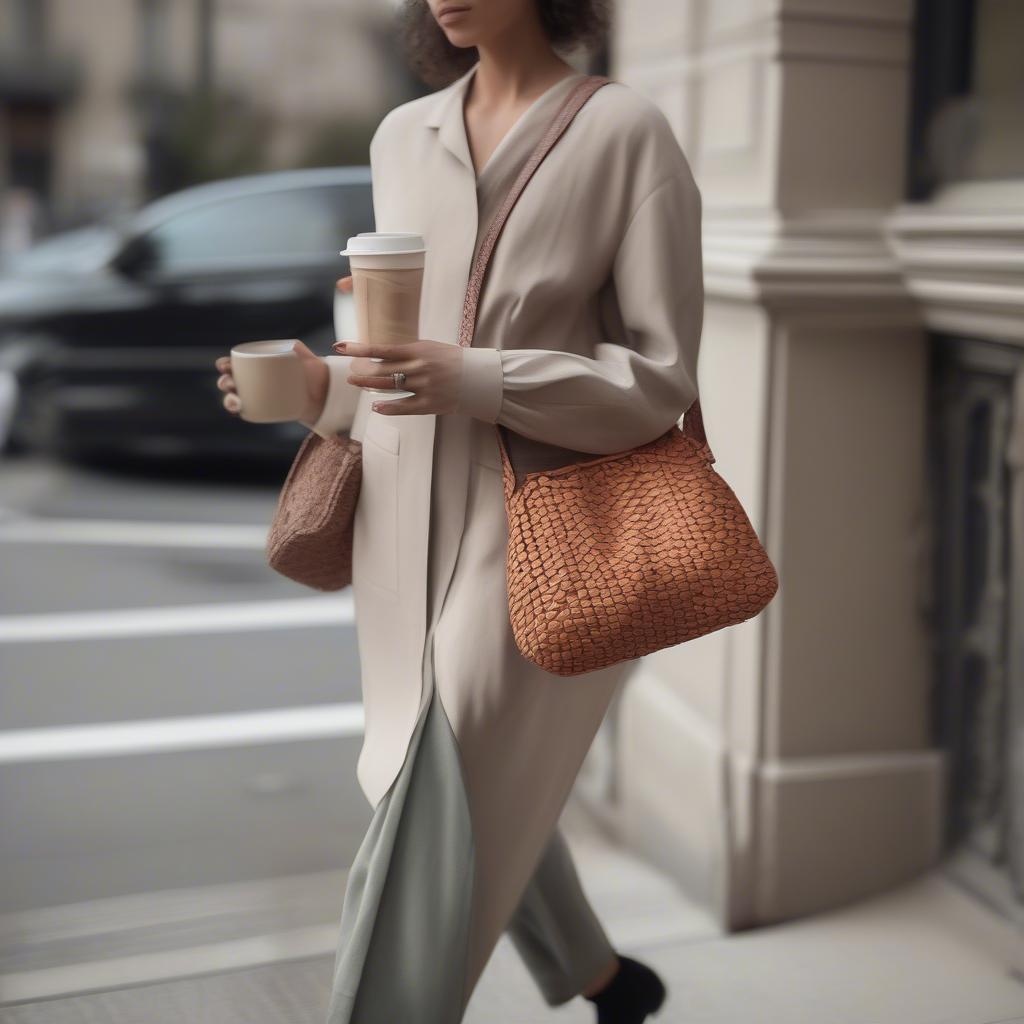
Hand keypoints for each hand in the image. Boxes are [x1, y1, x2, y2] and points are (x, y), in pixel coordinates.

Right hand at [214, 339, 327, 422]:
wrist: (325, 393)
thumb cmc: (312, 370)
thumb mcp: (304, 356)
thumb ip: (296, 348)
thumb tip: (291, 347)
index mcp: (257, 365)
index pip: (235, 364)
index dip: (225, 365)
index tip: (225, 366)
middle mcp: (253, 381)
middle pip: (230, 381)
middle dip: (224, 383)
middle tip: (232, 384)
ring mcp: (258, 396)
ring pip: (235, 399)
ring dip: (228, 400)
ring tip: (236, 401)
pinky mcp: (265, 410)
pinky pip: (247, 413)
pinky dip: (240, 414)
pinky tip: (238, 413)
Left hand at [333, 336, 463, 415]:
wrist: (477, 377)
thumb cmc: (451, 360)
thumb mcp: (429, 348)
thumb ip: (407, 351)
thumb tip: (381, 354)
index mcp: (417, 351)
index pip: (381, 349)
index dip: (359, 349)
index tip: (341, 347)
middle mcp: (418, 368)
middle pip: (381, 371)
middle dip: (362, 372)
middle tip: (349, 373)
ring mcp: (423, 387)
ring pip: (389, 388)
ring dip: (369, 386)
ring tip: (356, 384)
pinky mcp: (429, 404)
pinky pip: (403, 407)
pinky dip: (387, 407)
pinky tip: (376, 406)